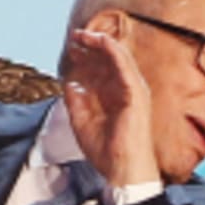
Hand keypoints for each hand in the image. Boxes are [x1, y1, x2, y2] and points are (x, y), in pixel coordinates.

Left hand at [62, 27, 158, 186]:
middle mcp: (126, 90)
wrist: (123, 170)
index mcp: (115, 97)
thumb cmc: (108, 152)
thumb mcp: (82, 121)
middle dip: (90, 45)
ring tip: (81, 34)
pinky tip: (98, 39)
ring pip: (117, 56)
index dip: (86, 56)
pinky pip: (124, 63)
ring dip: (98, 41)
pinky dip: (111, 49)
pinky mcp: (135, 92)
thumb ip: (76, 100)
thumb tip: (69, 81)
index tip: (71, 48)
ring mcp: (133, 90)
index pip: (102, 69)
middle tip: (74, 36)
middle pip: (109, 59)